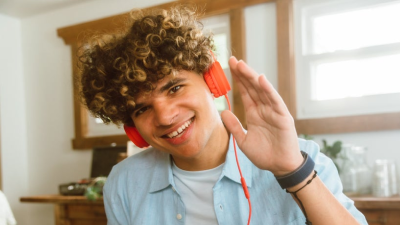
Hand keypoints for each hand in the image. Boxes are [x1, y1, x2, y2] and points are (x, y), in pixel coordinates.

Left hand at [221, 56, 302, 175]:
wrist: (279, 166)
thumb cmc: (264, 154)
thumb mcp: (243, 140)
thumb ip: (234, 126)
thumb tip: (223, 112)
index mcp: (254, 113)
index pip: (245, 93)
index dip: (237, 80)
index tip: (228, 67)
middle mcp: (264, 109)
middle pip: (252, 87)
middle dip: (242, 74)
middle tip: (233, 60)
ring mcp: (274, 111)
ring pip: (262, 90)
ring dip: (252, 77)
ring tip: (242, 65)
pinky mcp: (283, 117)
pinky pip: (275, 101)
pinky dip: (268, 90)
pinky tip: (261, 79)